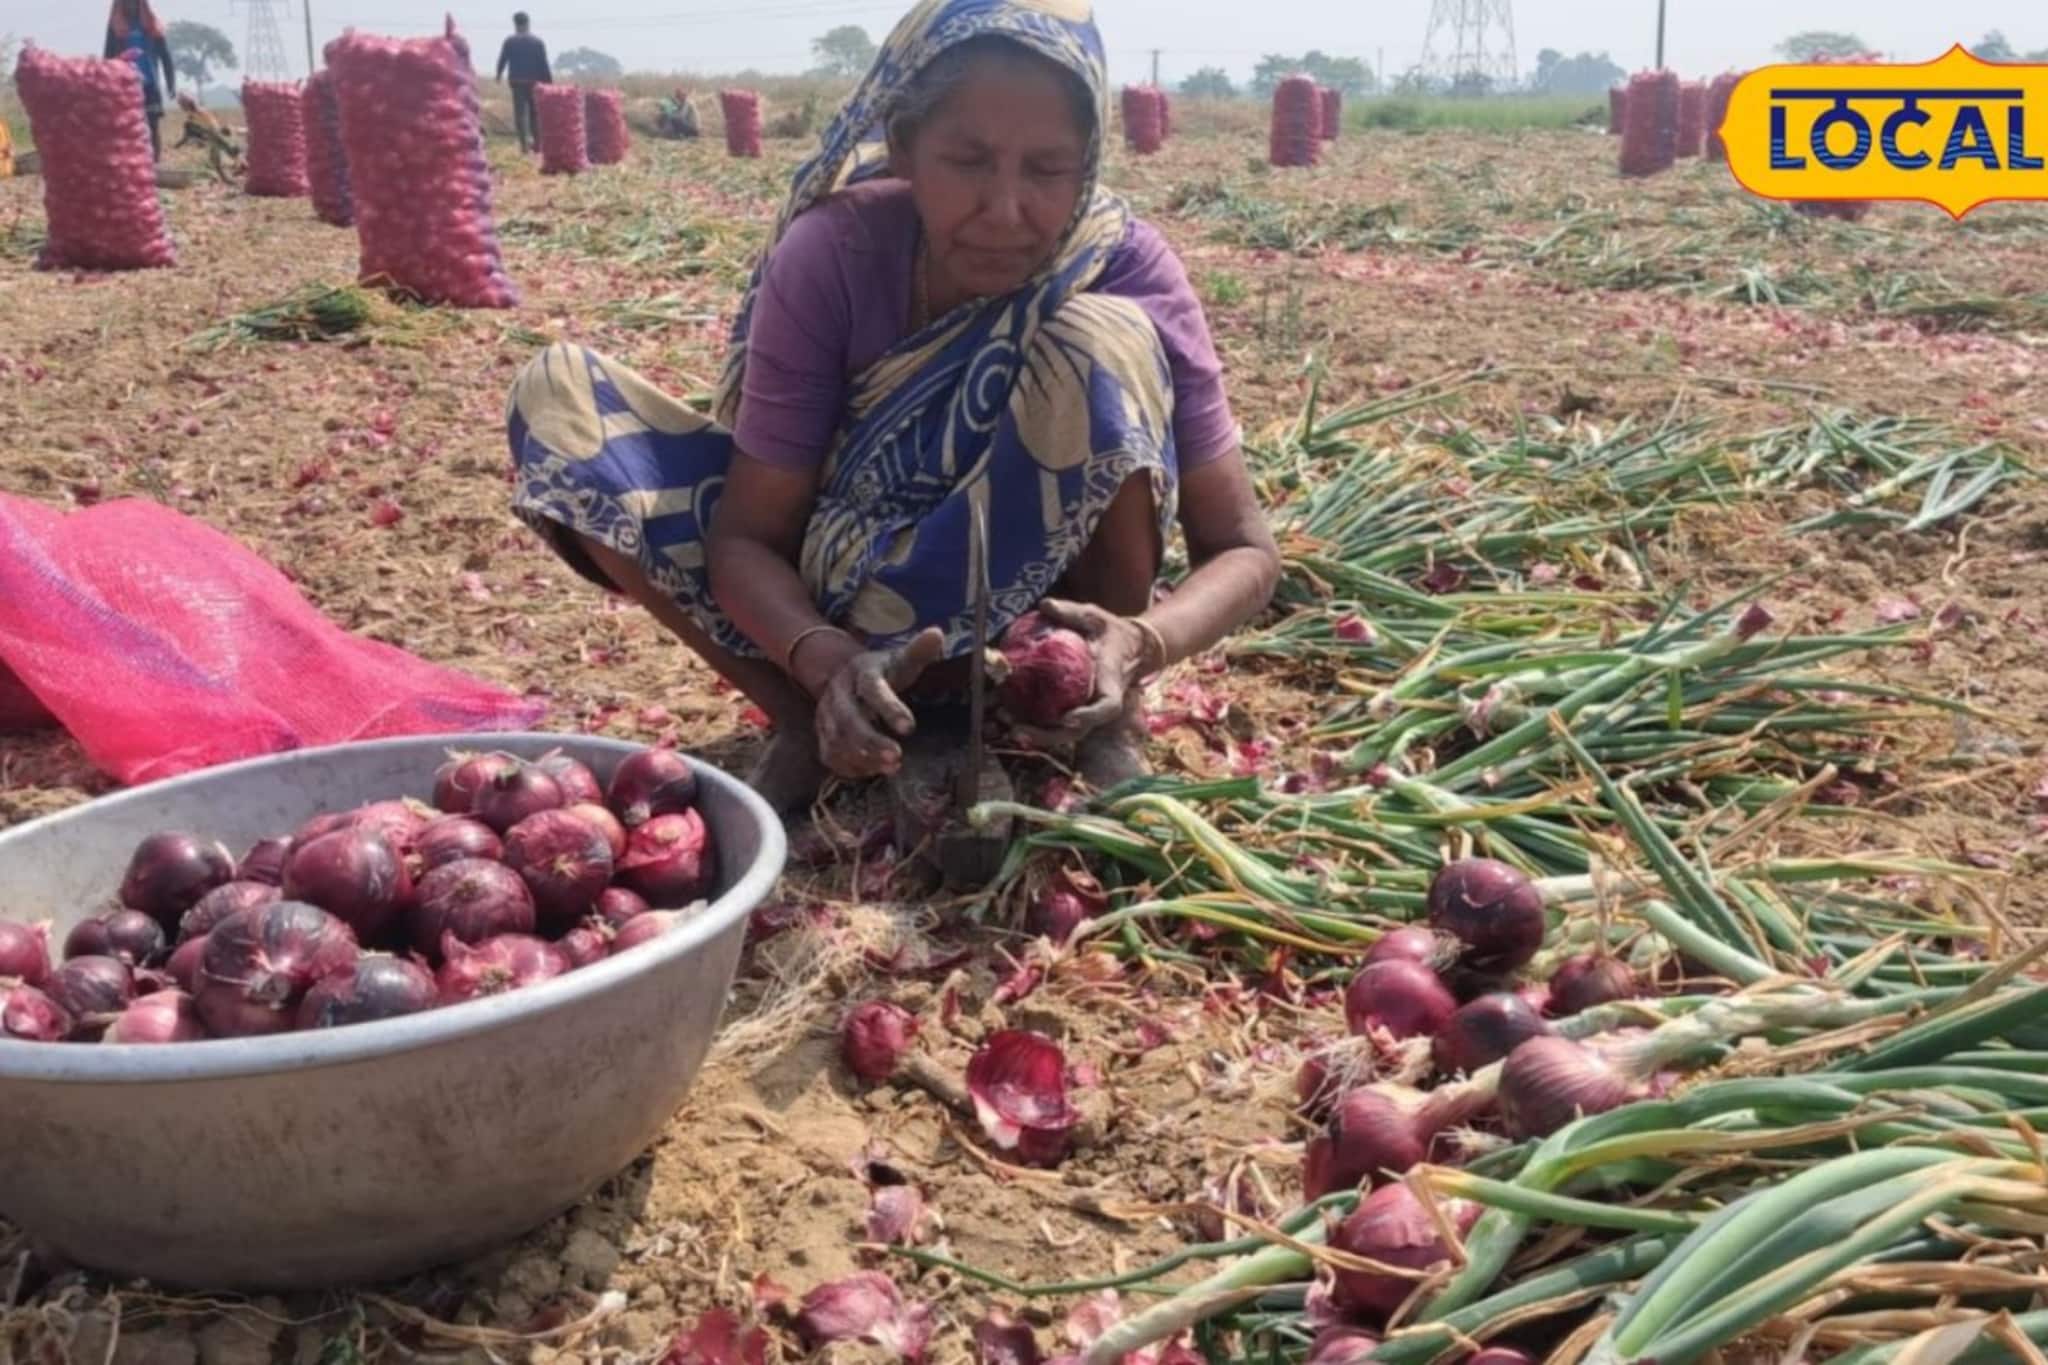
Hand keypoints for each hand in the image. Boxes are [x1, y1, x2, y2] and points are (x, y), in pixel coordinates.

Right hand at [814, 627, 944, 779]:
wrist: (841, 675)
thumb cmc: (882, 671)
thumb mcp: (899, 659)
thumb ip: (918, 651)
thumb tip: (937, 634)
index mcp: (861, 672)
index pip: (873, 690)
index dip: (890, 708)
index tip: (909, 727)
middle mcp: (839, 694)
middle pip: (849, 720)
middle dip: (872, 741)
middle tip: (897, 758)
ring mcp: (826, 716)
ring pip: (837, 740)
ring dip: (863, 757)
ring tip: (891, 768)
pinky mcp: (823, 735)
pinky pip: (830, 755)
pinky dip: (849, 767)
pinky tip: (872, 772)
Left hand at [1011, 599, 1158, 746]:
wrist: (1132, 649)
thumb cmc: (1112, 633)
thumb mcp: (1096, 617)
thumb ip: (1072, 612)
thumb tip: (1046, 604)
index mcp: (1111, 682)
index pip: (1107, 706)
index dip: (1088, 716)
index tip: (1068, 718)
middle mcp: (1100, 703)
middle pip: (1078, 731)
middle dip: (1048, 736)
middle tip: (1017, 730)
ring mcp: (1089, 711)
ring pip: (1065, 733)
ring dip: (1036, 735)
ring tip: (1006, 725)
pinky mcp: (1077, 711)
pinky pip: (1056, 723)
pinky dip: (1035, 724)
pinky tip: (1009, 716)